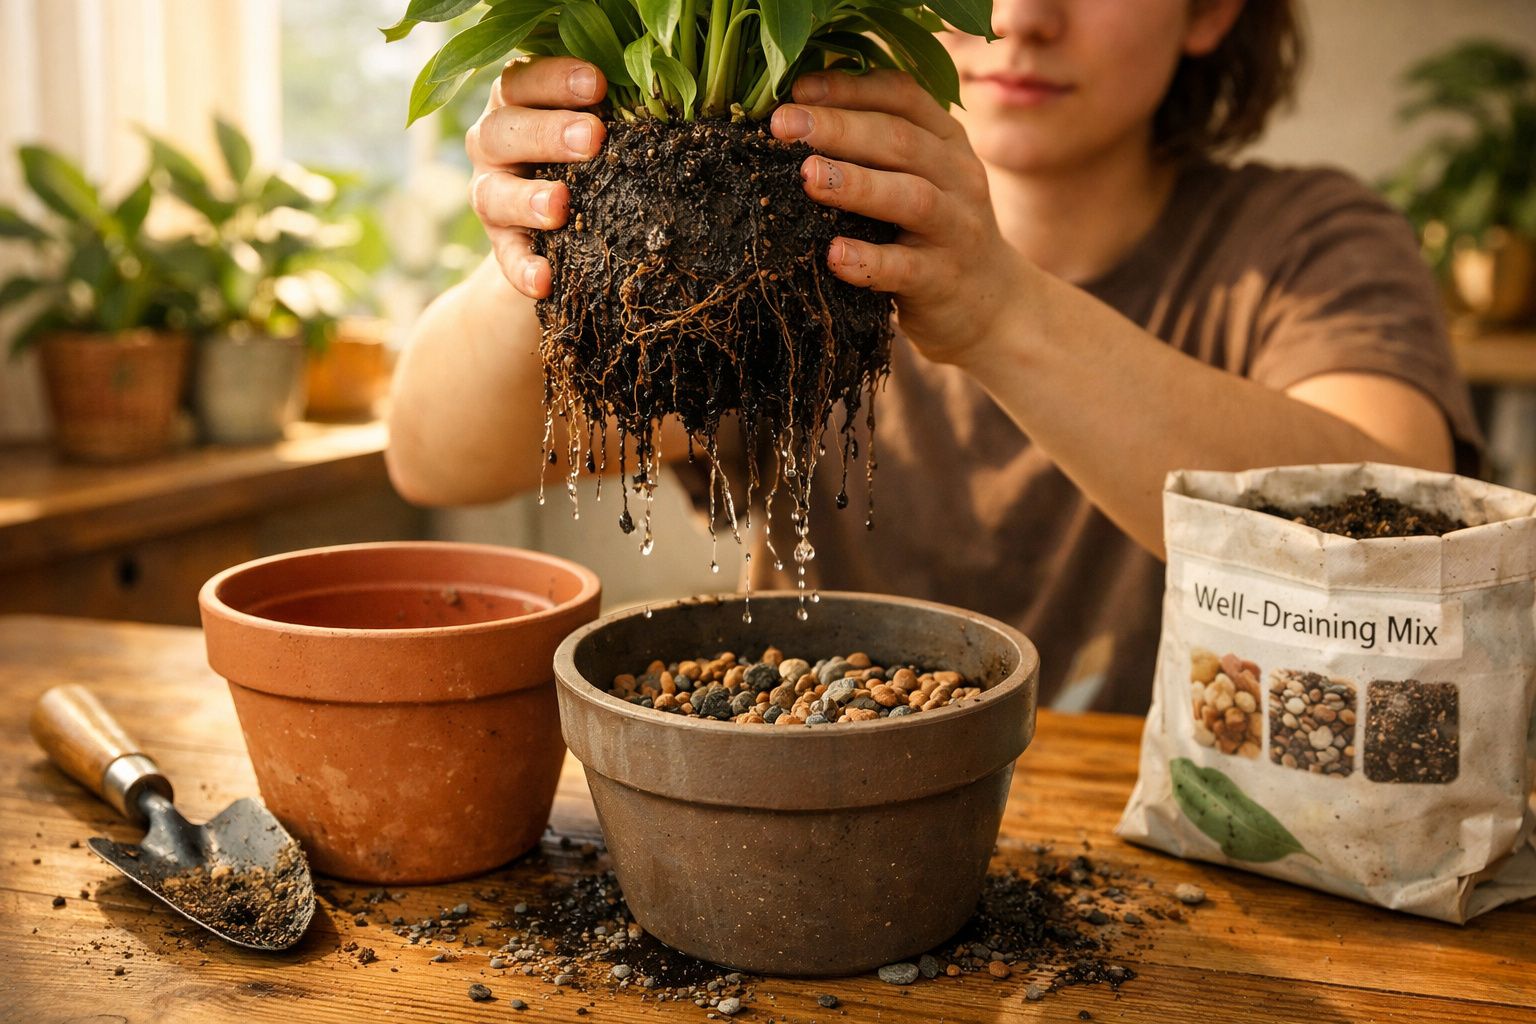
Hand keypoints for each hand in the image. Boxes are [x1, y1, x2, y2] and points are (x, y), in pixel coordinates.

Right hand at [466, 57, 607, 298]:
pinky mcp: (499, 243)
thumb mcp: (598, 132)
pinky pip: (506, 257)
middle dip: (548, 133)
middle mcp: (494, 143)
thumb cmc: (592, 158)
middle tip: (592, 138)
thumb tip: (663, 101)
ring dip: (526, 199)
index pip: (523, 80)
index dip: (556, 79)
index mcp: (516, 102)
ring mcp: (490, 194)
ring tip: (560, 206)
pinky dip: (523, 269)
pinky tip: (545, 280)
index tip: (598, 84)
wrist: (561, 232)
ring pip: (492, 192)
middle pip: (504, 130)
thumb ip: (613, 113)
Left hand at [770, 70, 1027, 366]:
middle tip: (784, 125)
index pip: (902, 96)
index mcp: (946, 141)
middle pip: (900, 140)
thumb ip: (877, 146)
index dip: (850, 88)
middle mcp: (958, 176)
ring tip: (808, 176)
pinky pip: (905, 268)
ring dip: (856, 184)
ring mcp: (955, 229)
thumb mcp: (919, 176)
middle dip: (839, 128)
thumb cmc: (931, 231)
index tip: (797, 88)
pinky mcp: (943, 279)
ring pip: (910, 197)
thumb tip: (801, 112)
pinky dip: (868, 261)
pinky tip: (834, 256)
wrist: (989, 305)